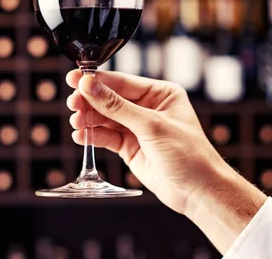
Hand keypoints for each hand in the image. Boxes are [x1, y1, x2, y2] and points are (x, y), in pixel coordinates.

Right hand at [66, 69, 224, 214]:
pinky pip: (107, 137)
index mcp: (161, 93)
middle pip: (111, 99)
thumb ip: (117, 107)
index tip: (75, 79)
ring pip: (106, 119)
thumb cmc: (188, 154)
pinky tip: (81, 136)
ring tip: (76, 122)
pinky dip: (94, 136)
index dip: (98, 81)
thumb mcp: (151, 126)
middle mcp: (149, 108)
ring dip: (89, 120)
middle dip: (91, 101)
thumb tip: (90, 86)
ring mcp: (138, 128)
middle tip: (72, 104)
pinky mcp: (131, 147)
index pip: (123, 82)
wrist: (198, 191)